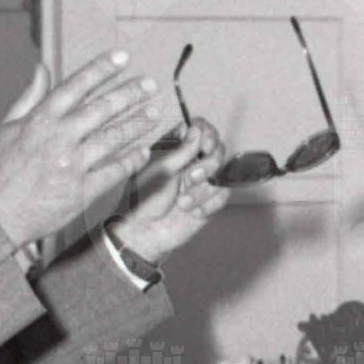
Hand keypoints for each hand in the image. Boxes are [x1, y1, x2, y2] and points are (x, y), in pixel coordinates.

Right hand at [0, 51, 181, 249]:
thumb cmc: (0, 171)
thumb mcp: (8, 128)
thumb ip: (30, 96)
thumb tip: (43, 68)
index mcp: (39, 121)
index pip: (76, 86)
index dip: (101, 68)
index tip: (123, 57)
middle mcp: (58, 139)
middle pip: (101, 109)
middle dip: (130, 93)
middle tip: (150, 85)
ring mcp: (71, 166)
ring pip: (113, 138)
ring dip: (137, 124)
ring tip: (154, 114)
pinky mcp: (81, 192)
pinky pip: (114, 172)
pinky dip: (132, 160)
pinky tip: (144, 151)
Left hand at [108, 115, 229, 261]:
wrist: (141, 234)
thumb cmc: (141, 199)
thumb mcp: (159, 171)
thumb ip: (181, 151)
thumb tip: (197, 130)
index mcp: (175, 148)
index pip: (200, 129)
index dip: (208, 134)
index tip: (205, 145)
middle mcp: (190, 161)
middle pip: (217, 149)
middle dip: (208, 164)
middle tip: (191, 178)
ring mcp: (200, 182)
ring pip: (221, 174)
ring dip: (203, 190)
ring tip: (182, 203)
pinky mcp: (208, 201)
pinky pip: (222, 196)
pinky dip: (209, 204)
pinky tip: (191, 212)